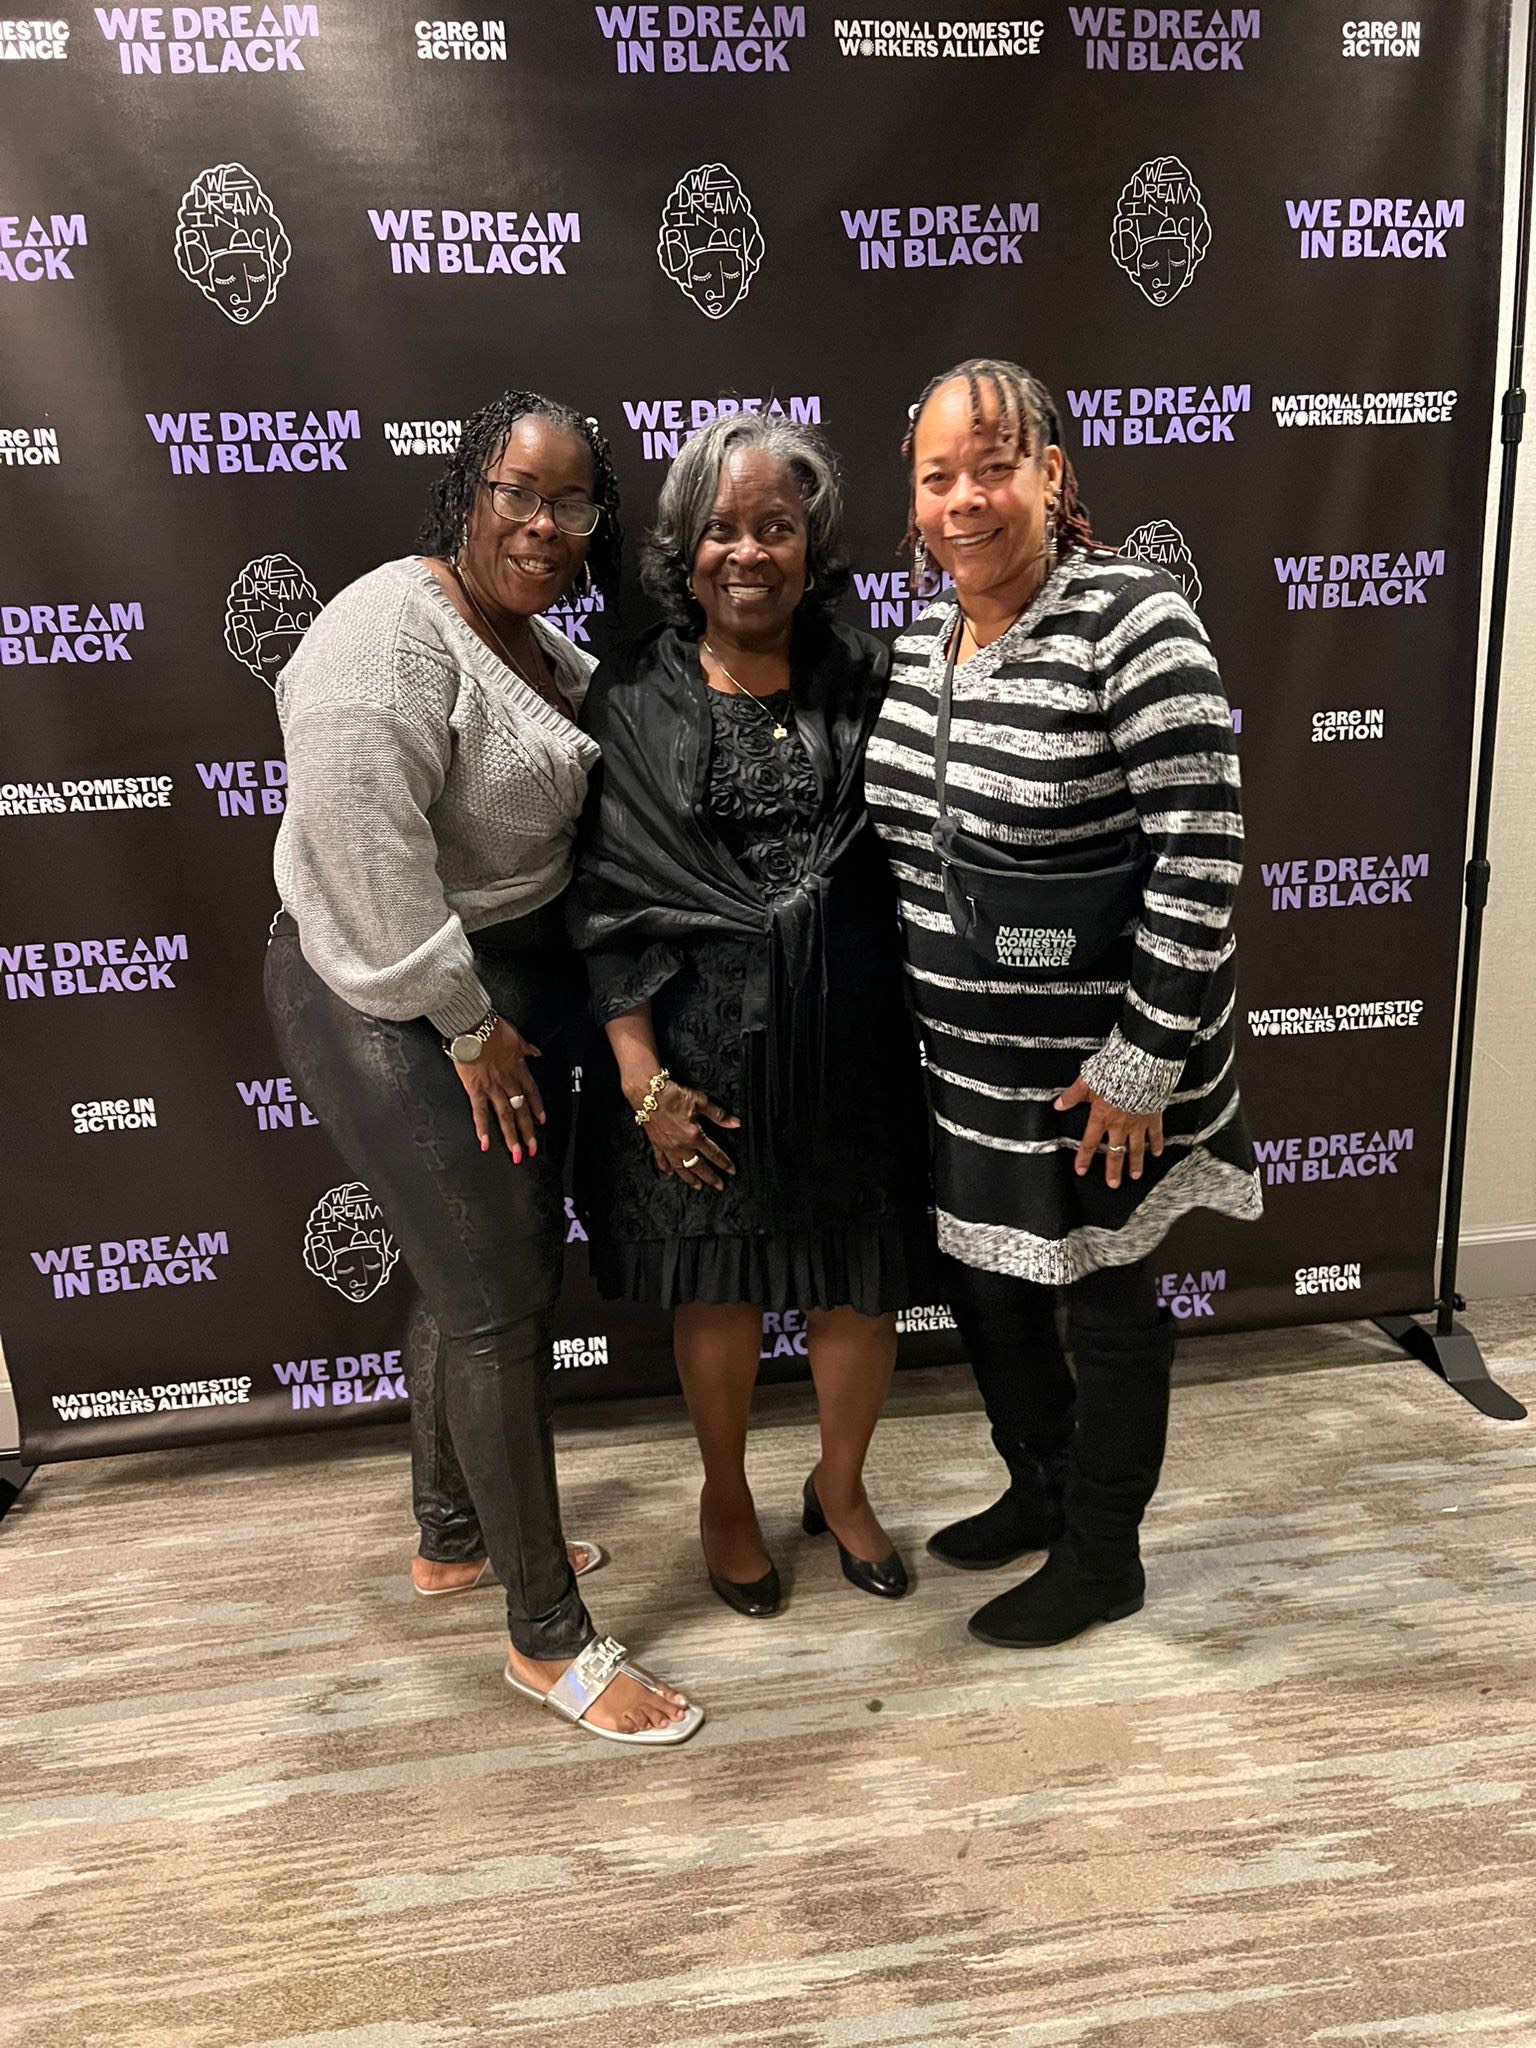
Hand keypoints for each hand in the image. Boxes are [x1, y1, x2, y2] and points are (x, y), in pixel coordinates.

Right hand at [454, 1018, 544, 1162]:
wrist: (474, 1027)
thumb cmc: (493, 1030)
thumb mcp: (517, 1037)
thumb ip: (527, 1048)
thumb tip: (536, 1052)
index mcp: (518, 1069)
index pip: (532, 1093)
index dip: (537, 1108)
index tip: (542, 1121)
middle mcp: (508, 1082)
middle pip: (521, 1110)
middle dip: (528, 1131)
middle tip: (532, 1149)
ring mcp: (493, 1088)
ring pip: (505, 1116)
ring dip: (511, 1136)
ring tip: (516, 1154)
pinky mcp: (475, 1090)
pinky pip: (480, 1113)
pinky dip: (483, 1129)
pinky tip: (485, 1144)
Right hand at [633, 1078, 739, 1192]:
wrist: (647, 1093)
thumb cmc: (673, 1095)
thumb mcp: (700, 1101)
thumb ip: (718, 1115)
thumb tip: (735, 1124)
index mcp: (694, 1136)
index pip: (713, 1153)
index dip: (724, 1163)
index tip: (732, 1171)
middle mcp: (681, 1146)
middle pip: (699, 1166)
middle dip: (710, 1177)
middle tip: (719, 1186)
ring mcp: (667, 1147)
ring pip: (681, 1168)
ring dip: (690, 1179)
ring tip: (698, 1187)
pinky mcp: (656, 1144)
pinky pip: (661, 1160)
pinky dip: (666, 1168)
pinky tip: (670, 1174)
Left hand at [1054, 1075, 1163, 1188]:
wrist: (1141, 1066)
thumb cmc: (1114, 1071)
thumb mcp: (1087, 1081)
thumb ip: (1073, 1095)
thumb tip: (1059, 1104)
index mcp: (1102, 1117)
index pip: (1090, 1143)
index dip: (1084, 1158)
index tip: (1081, 1170)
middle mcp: (1120, 1124)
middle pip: (1115, 1153)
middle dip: (1113, 1170)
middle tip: (1113, 1183)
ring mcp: (1138, 1122)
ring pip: (1136, 1148)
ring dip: (1135, 1163)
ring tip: (1134, 1175)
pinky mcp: (1153, 1116)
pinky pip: (1155, 1134)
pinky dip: (1156, 1144)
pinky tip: (1157, 1153)